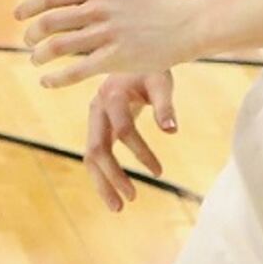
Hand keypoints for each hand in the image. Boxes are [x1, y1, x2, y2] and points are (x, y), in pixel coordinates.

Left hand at [18, 0, 208, 87]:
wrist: (189, 22)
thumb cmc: (156, 6)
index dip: (30, 7)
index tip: (18, 17)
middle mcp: (99, 8)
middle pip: (50, 22)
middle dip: (33, 35)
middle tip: (29, 44)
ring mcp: (107, 33)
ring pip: (59, 47)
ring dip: (40, 56)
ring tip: (36, 62)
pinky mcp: (116, 58)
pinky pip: (76, 71)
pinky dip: (56, 77)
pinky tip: (47, 82)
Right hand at [84, 69, 177, 212]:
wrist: (132, 55)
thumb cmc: (151, 67)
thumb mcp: (161, 80)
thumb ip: (165, 105)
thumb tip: (172, 131)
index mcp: (111, 95)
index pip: (123, 130)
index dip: (141, 152)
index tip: (160, 171)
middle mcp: (96, 108)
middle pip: (97, 148)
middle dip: (112, 177)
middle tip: (131, 201)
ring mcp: (94, 119)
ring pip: (90, 156)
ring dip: (102, 183)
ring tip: (119, 208)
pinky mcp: (97, 126)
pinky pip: (95, 154)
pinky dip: (103, 175)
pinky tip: (115, 192)